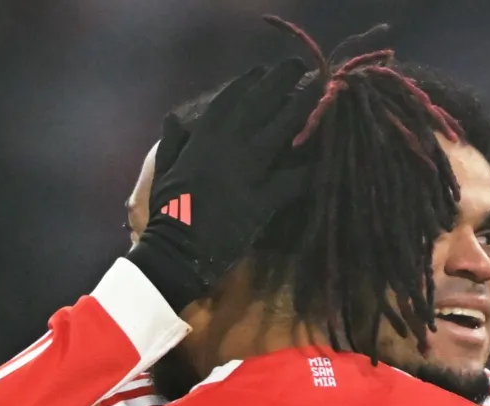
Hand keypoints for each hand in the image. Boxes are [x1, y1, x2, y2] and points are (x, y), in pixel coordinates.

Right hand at [128, 57, 319, 311]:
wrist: (177, 252)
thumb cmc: (168, 214)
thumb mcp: (162, 173)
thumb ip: (171, 143)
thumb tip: (174, 118)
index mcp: (202, 140)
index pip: (229, 101)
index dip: (248, 82)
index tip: (264, 69)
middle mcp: (227, 147)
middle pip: (260, 105)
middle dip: (281, 83)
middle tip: (300, 68)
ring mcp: (247, 172)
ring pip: (281, 131)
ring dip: (302, 109)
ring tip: (321, 95)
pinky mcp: (262, 199)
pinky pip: (293, 180)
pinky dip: (310, 170)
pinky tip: (326, 159)